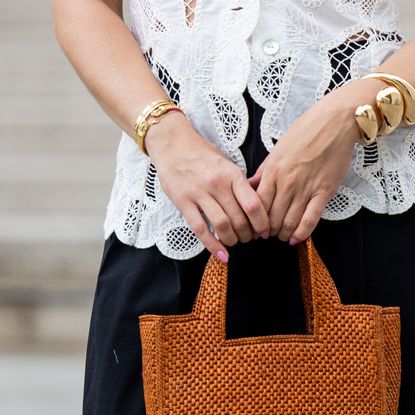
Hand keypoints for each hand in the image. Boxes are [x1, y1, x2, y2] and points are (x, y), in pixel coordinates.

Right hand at [146, 111, 269, 261]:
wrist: (173, 144)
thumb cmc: (202, 154)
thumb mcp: (226, 162)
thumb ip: (240, 183)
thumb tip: (255, 207)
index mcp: (231, 174)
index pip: (253, 204)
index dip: (262, 223)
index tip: (265, 231)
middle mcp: (217, 184)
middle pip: (239, 219)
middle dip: (248, 235)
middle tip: (249, 238)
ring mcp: (199, 193)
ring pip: (222, 226)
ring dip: (232, 240)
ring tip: (234, 242)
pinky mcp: (183, 202)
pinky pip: (200, 229)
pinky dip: (212, 246)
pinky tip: (221, 255)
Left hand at [248, 78, 382, 244]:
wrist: (335, 122)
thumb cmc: (304, 132)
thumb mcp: (276, 150)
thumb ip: (262, 171)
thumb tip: (249, 186)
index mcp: (272, 171)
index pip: (257, 205)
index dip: (253, 221)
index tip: (253, 227)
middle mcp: (286, 183)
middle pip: (271, 217)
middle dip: (267, 231)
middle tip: (266, 235)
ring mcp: (306, 188)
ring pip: (289, 222)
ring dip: (282, 234)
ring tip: (280, 236)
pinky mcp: (324, 192)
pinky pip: (310, 219)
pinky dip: (301, 233)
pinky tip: (295, 239)